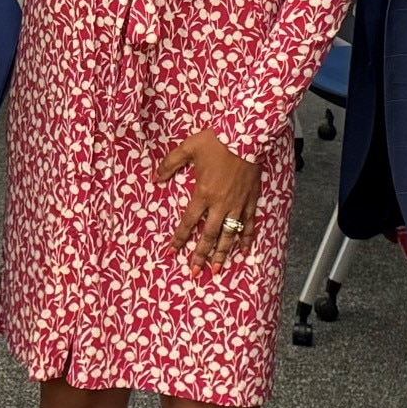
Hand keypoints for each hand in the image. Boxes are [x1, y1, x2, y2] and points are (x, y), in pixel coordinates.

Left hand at [155, 132, 260, 274]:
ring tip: (217, 269)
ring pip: (229, 235)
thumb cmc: (215, 141)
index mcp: (203, 193)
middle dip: (201, 255)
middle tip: (195, 272)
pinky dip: (246, 238)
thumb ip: (169, 164)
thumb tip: (154, 178)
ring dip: (222, 253)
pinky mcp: (251, 200)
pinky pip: (249, 224)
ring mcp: (237, 204)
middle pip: (209, 235)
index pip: (189, 222)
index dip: (180, 238)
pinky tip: (244, 251)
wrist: (246, 135)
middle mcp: (220, 204)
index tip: (172, 252)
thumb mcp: (188, 148)